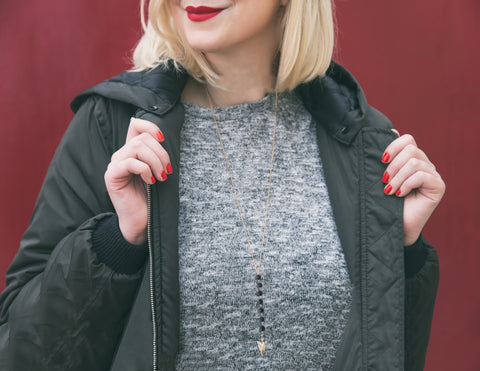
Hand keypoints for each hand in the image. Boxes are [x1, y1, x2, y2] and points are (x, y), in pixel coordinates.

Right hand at [105, 118, 171, 244]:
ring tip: (161, 177)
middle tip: (167, 171)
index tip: (163, 139)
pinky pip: (129, 163)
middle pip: (142, 138)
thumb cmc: (151, 198)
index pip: (135, 125)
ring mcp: (115, 165)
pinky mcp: (112, 176)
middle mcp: (121, 155)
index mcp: (132, 151)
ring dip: (155, 161)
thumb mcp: (158, 171)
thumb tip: (164, 139)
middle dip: (160, 153)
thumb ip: (157, 155)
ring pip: (137, 147)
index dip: (150, 126)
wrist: (142, 221)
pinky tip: (151, 181)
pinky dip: (144, 170)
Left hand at [381, 133, 444, 245]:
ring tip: (389, 191)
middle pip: (410, 149)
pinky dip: (407, 184)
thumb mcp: (381, 177)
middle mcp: (424, 164)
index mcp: (410, 159)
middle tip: (384, 181)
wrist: (393, 227)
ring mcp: (432, 175)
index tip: (381, 160)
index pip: (407, 139)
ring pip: (414, 162)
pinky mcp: (438, 186)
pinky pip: (422, 175)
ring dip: (397, 177)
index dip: (392, 146)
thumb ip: (384, 159)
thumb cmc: (384, 203)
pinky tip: (399, 194)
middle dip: (393, 165)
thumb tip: (388, 132)